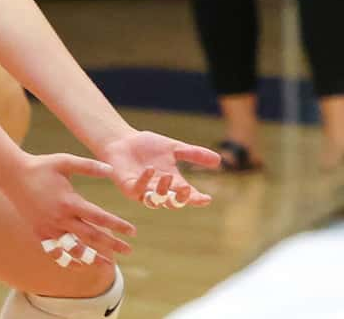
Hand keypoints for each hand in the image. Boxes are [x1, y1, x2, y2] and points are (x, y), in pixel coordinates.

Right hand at [1, 150, 138, 268]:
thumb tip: (112, 169)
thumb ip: (90, 167)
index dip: (117, 226)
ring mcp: (49, 229)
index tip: (132, 232)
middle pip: (91, 237)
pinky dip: (67, 261)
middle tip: (129, 251)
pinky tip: (79, 265)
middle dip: (111, 245)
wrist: (13, 176)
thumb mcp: (67, 161)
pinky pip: (55, 252)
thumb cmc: (43, 166)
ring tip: (108, 265)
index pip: (100, 218)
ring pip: (73, 249)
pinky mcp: (39, 233)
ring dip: (92, 258)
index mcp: (70, 202)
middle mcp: (60, 219)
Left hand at [100, 129, 220, 211]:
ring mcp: (143, 191)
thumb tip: (219, 160)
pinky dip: (145, 181)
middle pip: (172, 202)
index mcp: (172, 182)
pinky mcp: (128, 188)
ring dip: (162, 191)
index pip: (187, 195)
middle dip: (180, 199)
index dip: (196, 199)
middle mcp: (158, 190)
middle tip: (187, 189)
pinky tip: (151, 169)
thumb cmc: (149, 146)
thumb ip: (195, 154)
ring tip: (168, 175)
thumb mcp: (175, 148)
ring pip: (155, 200)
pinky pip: (138, 190)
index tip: (206, 199)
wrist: (124, 141)